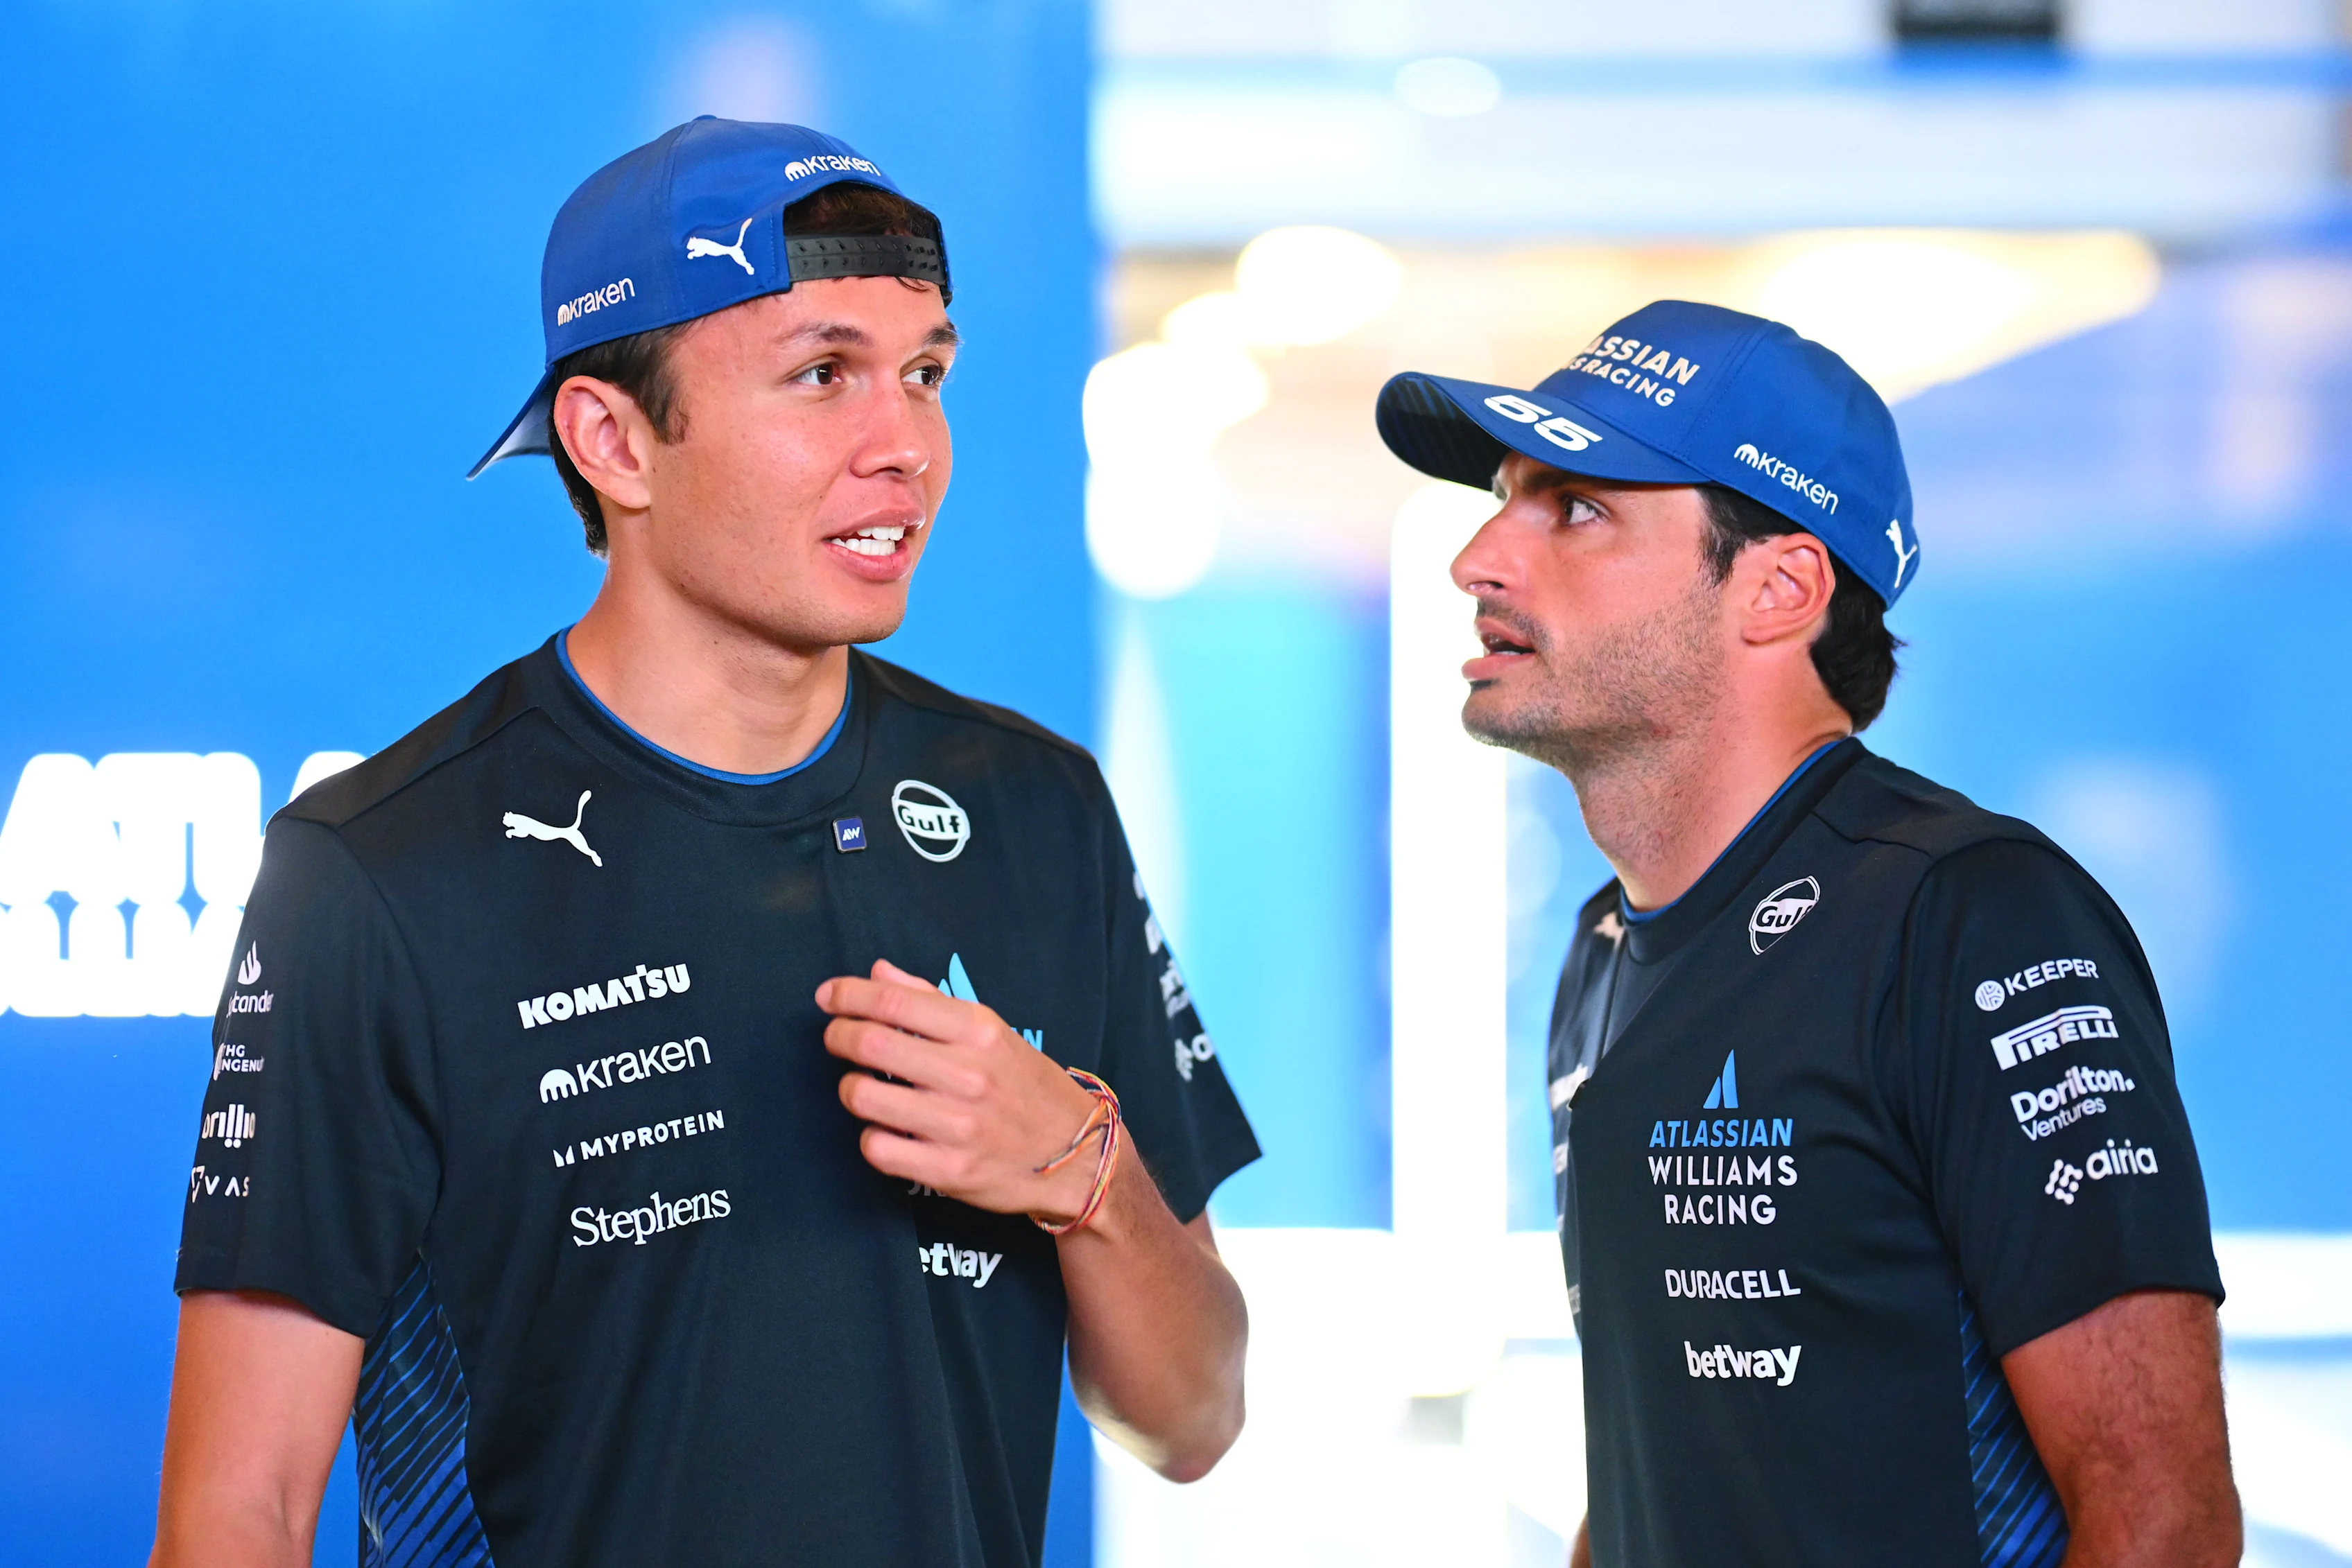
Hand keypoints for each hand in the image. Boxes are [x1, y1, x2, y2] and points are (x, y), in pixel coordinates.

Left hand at [818, 959, 1103, 1222]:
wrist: (1076, 1155)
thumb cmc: (1027, 1086)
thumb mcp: (992, 1033)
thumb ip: (931, 1001)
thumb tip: (877, 972)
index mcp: (979, 1032)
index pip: (894, 1002)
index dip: (848, 995)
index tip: (827, 996)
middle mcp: (968, 1075)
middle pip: (871, 1044)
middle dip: (838, 1036)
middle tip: (836, 1037)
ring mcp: (958, 1125)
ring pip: (864, 1097)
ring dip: (850, 1087)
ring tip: (861, 1086)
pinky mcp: (949, 1171)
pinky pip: (879, 1149)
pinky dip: (871, 1136)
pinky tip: (885, 1129)